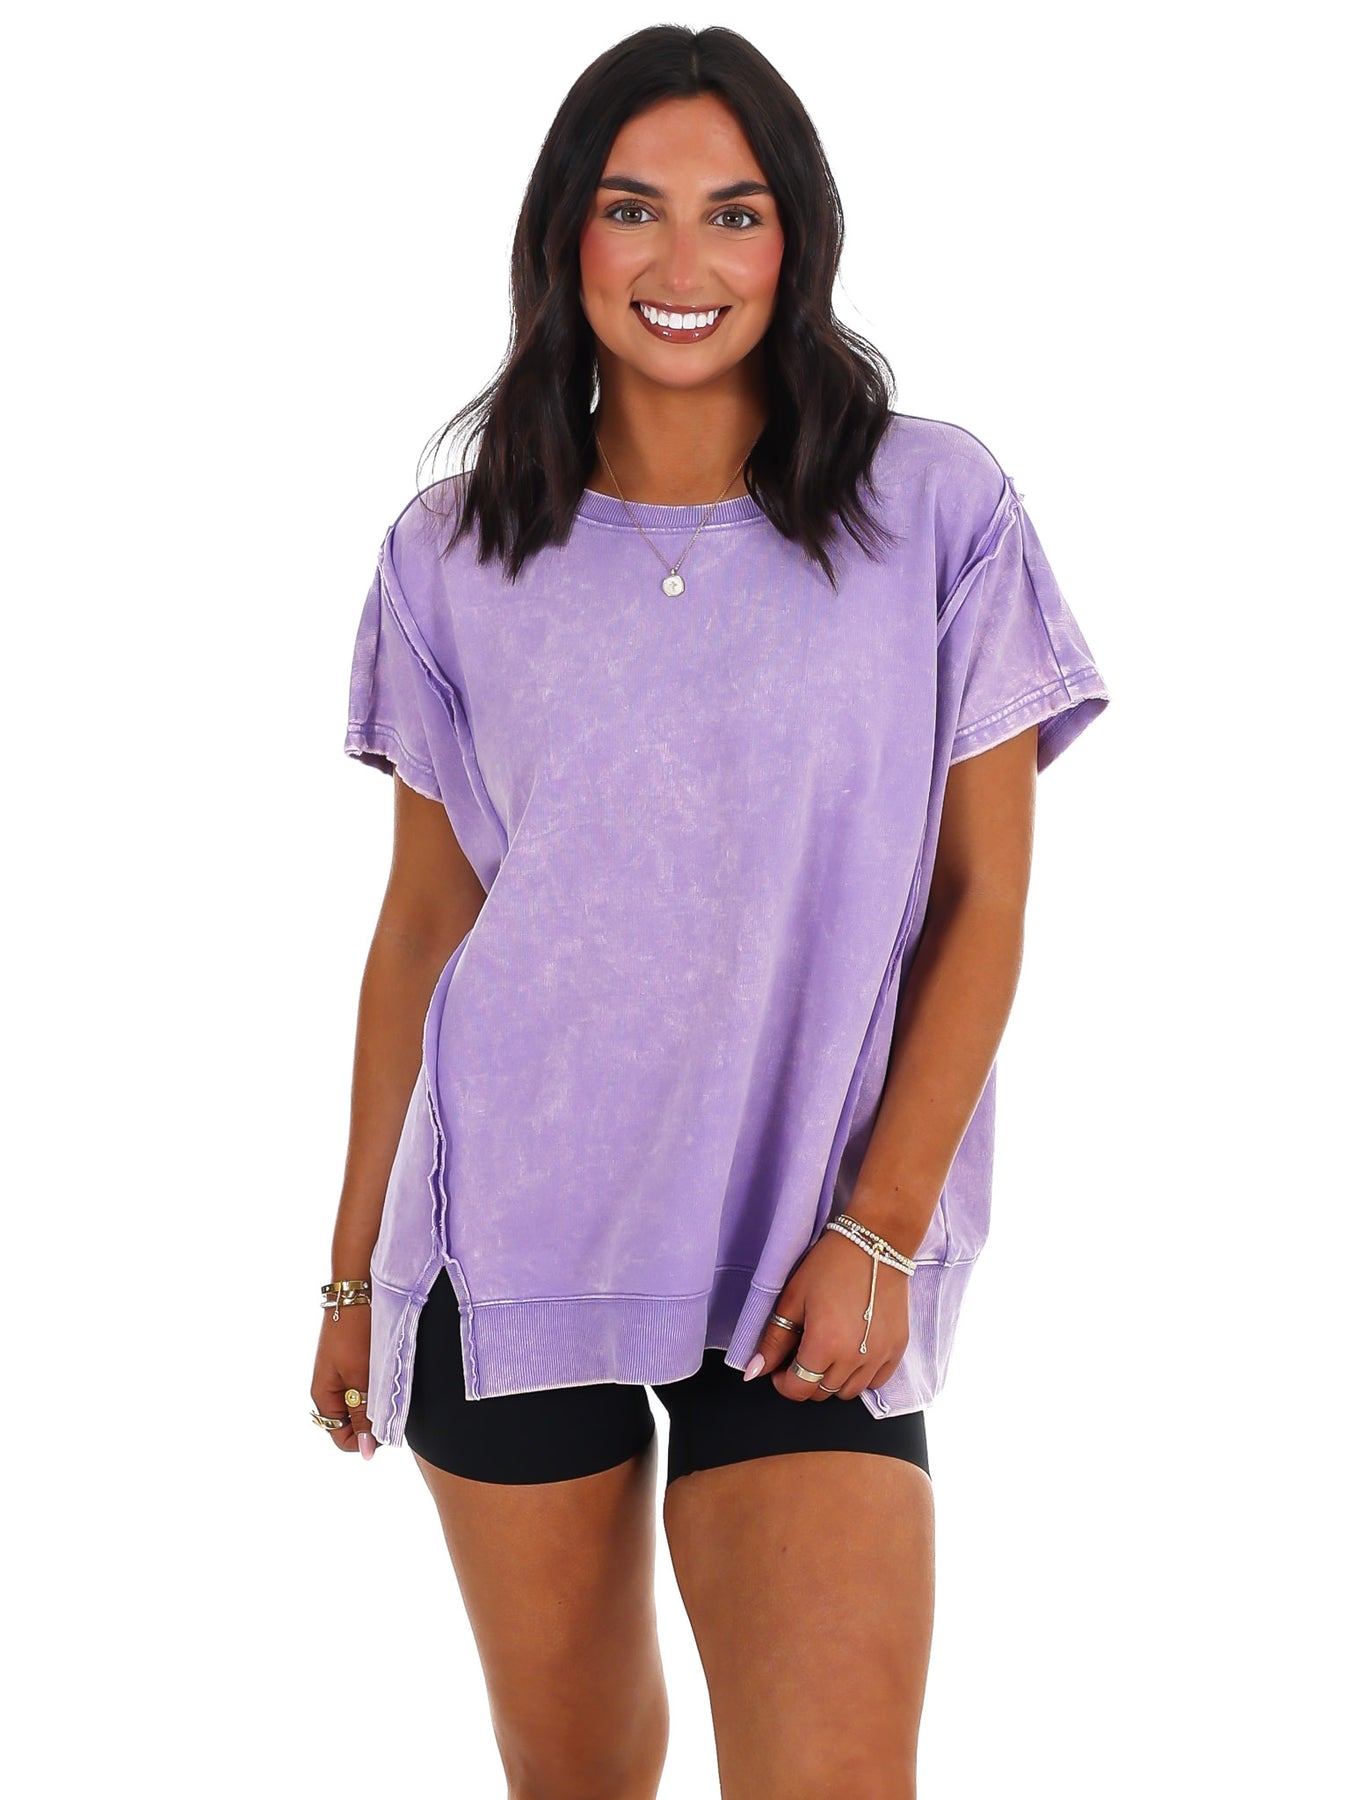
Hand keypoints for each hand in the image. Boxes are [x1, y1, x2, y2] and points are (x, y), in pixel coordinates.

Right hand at [311, 1303, 377, 1457]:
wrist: (358, 1290)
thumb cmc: (356, 1333)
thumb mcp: (362, 1378)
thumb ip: (365, 1416)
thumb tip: (365, 1453)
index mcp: (325, 1398)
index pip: (344, 1439)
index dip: (366, 1437)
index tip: (386, 1418)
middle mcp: (330, 1391)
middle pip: (354, 1423)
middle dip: (374, 1416)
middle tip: (388, 1392)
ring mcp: (342, 1376)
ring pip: (363, 1404)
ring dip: (378, 1398)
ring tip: (388, 1376)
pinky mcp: (354, 1363)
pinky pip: (367, 1386)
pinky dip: (379, 1383)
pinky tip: (387, 1368)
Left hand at [746, 1228, 910, 1401]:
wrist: (876, 1243)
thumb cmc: (830, 1265)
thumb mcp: (793, 1299)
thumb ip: (774, 1340)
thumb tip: (755, 1371)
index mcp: (824, 1345)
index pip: (798, 1389)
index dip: (782, 1382)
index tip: (780, 1368)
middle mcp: (854, 1358)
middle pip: (822, 1393)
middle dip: (805, 1379)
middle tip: (801, 1353)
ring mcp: (880, 1356)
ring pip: (848, 1392)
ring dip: (832, 1380)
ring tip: (827, 1352)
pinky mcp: (897, 1349)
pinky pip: (876, 1382)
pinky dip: (860, 1376)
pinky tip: (852, 1353)